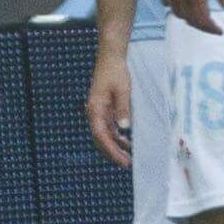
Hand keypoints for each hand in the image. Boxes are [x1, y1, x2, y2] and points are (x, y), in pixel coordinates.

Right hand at [85, 51, 133, 167]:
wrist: (111, 58)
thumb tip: (124, 129)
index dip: (111, 150)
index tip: (122, 161)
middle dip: (113, 153)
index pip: (101, 136)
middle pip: (101, 139)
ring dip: (116, 146)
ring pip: (105, 135)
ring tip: (130, 157)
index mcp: (95, 110)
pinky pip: (109, 127)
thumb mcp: (123, 90)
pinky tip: (128, 142)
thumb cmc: (116, 72)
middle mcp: (94, 113)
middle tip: (127, 164)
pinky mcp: (105, 109)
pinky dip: (118, 136)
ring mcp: (99, 112)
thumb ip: (123, 109)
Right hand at [159, 0, 223, 34]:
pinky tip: (183, 3)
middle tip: (210, 25)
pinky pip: (166, 2)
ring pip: (176, 13)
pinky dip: (175, 7)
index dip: (211, 28)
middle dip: (201, 25)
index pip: (203, 20)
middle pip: (189, 20)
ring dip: (187, 17)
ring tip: (197, 15)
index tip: (219, 31)